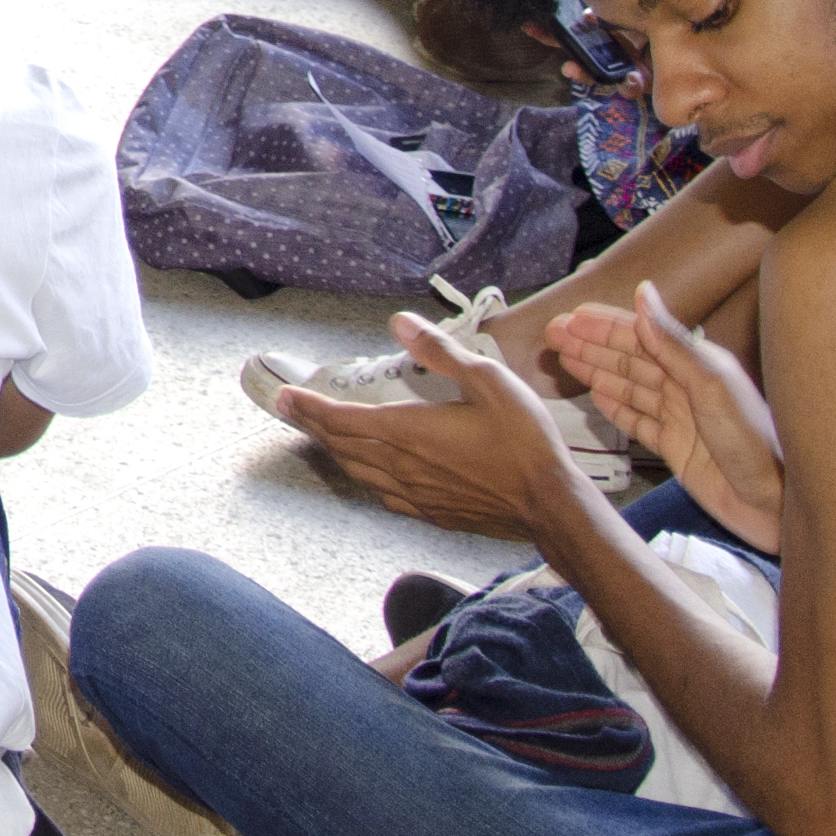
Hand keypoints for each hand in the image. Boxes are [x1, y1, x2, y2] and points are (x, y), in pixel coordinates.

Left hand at [274, 314, 603, 541]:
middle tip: (288, 410)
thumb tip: (400, 322)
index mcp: (409, 430)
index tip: (283, 395)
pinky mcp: (433, 513)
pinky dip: (365, 477)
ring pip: (359, 471)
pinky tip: (371, 475)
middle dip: (311, 425)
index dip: (308, 406)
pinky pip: (384, 494)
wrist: (551, 505)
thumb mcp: (489, 381)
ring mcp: (416, 494)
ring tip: (320, 435)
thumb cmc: (525, 442)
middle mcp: (403, 465)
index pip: (342, 418)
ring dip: (334, 451)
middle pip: (341, 445)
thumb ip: (440, 351)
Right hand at [547, 288, 784, 548]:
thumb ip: (673, 341)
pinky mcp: (676, 448)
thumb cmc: (756, 444)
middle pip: (628, 358)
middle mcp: (686, 386)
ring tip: (565, 358)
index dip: (604, 326)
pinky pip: (637, 421)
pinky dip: (615, 407)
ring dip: (596, 370)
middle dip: (590, 344)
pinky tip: (597, 396)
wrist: (776, 504)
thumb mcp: (711, 385)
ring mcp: (680, 418)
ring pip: (628, 386)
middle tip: (554, 334)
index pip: (640, 336)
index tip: (571, 318)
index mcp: (697, 364)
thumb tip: (643, 293)